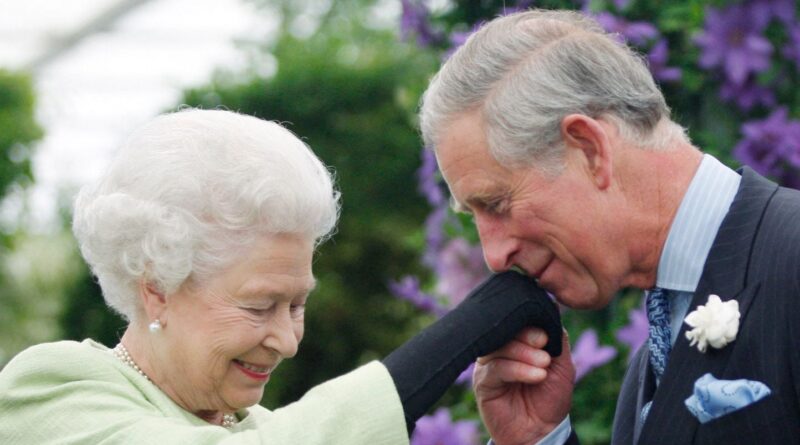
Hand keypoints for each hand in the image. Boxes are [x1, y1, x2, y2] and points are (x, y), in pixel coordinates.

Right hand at [473, 327, 574, 444]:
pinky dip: (518, 369)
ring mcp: (489, 364)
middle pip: (505, 330)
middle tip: (544, 346)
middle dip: (527, 336)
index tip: (545, 335)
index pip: (516, 320)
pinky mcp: (482, 382)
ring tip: (544, 366)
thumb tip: (552, 308)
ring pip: (500, 347)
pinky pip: (496, 368)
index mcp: (517, 341)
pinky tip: (536, 376)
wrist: (542, 430)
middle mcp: (500, 349)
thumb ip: (558, 337)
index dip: (530, 323)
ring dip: (525, 354)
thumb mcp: (562, 364)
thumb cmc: (550, 397)